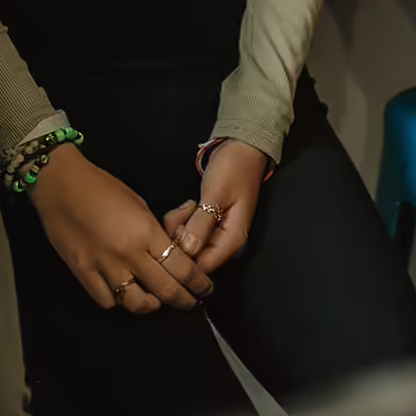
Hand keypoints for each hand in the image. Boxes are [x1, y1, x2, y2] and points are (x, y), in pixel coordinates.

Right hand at [30, 146, 214, 313]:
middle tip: (190, 302)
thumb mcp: (138, 203)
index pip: (182, 267)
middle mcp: (128, 254)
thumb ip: (156, 231)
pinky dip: (118, 300)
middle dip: (184, 300)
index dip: (198, 282)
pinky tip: (121, 292)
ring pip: (137, 303)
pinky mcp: (83, 273)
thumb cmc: (101, 187)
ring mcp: (104, 266)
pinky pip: (107, 300)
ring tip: (156, 301)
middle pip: (166, 290)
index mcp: (146, 232)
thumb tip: (173, 247)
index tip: (204, 288)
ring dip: (152, 305)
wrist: (60, 184)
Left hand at [164, 139, 268, 276]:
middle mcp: (224, 242)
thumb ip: (201, 223)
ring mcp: (215, 233)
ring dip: (179, 226)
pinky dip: (182, 220)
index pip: (204, 266)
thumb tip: (187, 251)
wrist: (241, 149)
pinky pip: (188, 231)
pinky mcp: (207, 224)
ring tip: (188, 205)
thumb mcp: (216, 194)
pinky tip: (189, 205)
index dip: (184, 258)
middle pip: (193, 257)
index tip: (173, 237)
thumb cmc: (233, 169)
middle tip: (184, 211)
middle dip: (180, 237)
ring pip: (187, 244)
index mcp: (232, 239)